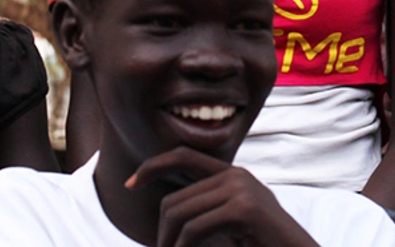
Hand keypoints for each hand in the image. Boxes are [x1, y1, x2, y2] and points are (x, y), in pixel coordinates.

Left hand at [128, 147, 319, 246]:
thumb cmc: (264, 244)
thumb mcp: (234, 221)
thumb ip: (209, 208)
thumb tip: (169, 211)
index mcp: (233, 175)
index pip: (183, 156)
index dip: (153, 165)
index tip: (130, 183)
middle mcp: (236, 176)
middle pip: (175, 199)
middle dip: (162, 232)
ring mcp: (240, 190)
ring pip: (180, 214)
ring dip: (170, 244)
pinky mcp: (243, 210)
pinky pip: (194, 229)